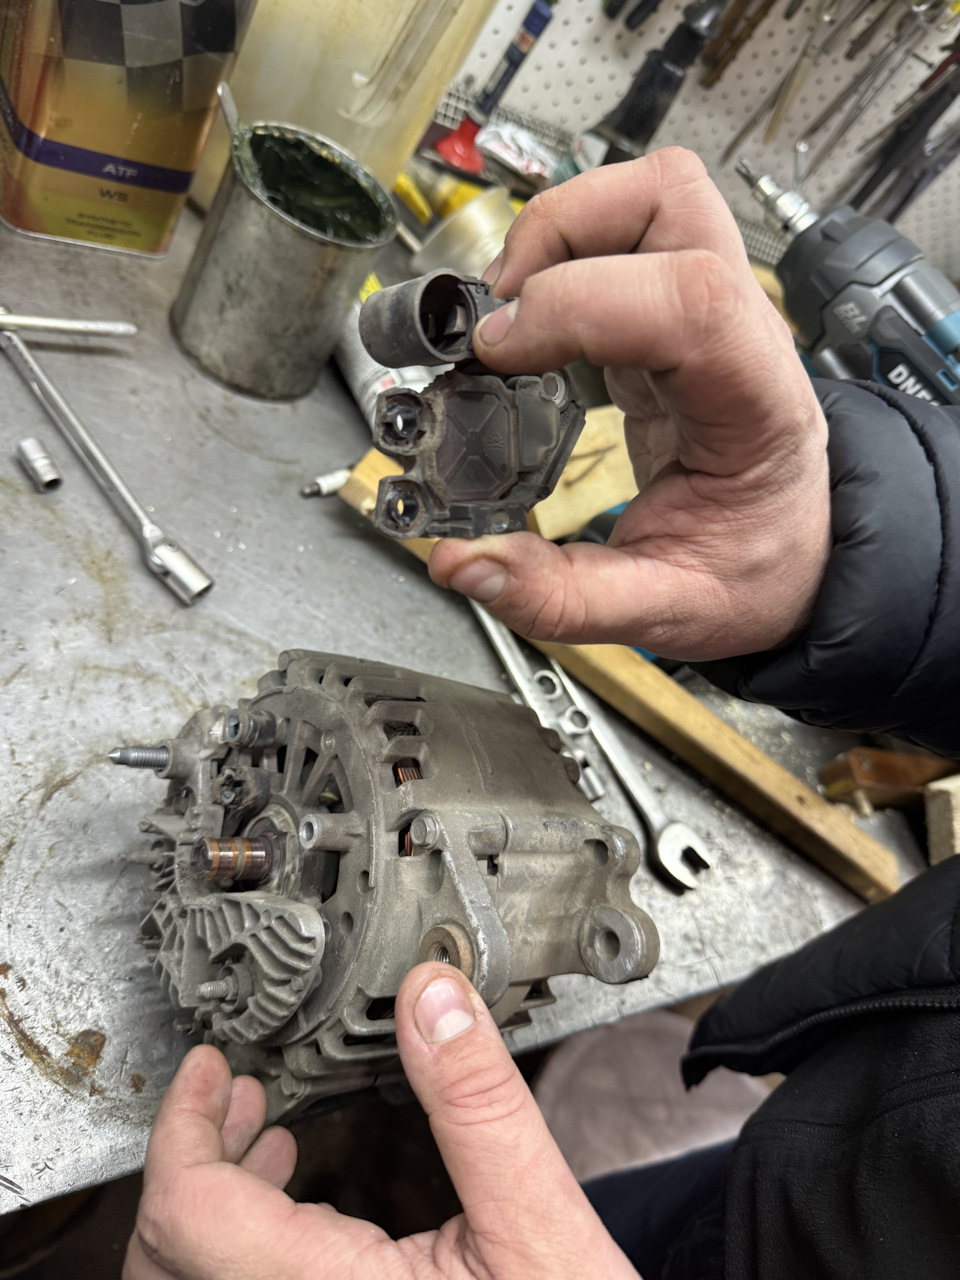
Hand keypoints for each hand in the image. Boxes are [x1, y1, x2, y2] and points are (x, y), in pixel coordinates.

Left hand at [124, 963, 637, 1278]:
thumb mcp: (540, 1223)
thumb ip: (479, 1104)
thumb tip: (432, 997)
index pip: (191, 1215)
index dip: (184, 1126)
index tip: (208, 1069)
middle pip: (168, 1254)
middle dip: (191, 1154)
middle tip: (230, 1090)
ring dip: (210, 1195)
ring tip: (257, 1130)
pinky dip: (236, 1236)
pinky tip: (290, 1196)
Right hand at [428, 148, 830, 661]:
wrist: (791, 558)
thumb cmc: (749, 571)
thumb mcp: (661, 610)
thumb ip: (559, 597)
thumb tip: (461, 565)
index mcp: (756, 405)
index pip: (691, 297)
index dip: (577, 302)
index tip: (498, 349)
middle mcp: (741, 337)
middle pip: (669, 200)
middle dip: (559, 233)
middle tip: (498, 315)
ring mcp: (707, 315)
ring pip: (644, 197)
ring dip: (558, 230)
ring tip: (508, 309)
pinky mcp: (668, 319)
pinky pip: (619, 241)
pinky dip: (558, 258)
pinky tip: (528, 325)